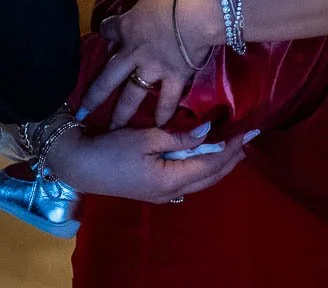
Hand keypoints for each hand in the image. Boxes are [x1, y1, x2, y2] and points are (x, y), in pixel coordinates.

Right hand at [46, 123, 246, 201]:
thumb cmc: (111, 150)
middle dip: (230, 160)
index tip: (247, 133)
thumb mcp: (146, 137)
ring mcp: (162, 194)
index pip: (210, 165)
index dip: (230, 149)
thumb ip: (179, 137)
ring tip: (233, 150)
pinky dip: (202, 169)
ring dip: (217, 166)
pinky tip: (205, 157)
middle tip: (247, 142)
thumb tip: (207, 133)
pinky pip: (187, 181)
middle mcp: (170, 192)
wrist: (79, 167)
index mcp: (170, 180)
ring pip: (200, 182)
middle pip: (209, 178)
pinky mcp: (154, 190)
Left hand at [81, 0, 217, 128]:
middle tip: (82, 110)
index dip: (107, 30)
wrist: (199, 13)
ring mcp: (154, 68)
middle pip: (109, 76)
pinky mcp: (175, 77)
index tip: (106, 31)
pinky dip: (163, 113)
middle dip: (95, 94)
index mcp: (128, 26)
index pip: (109, 30)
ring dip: (122, 112)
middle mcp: (135, 52)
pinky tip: (159, 126)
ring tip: (114, 127)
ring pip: (132, 95)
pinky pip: (167, 100)